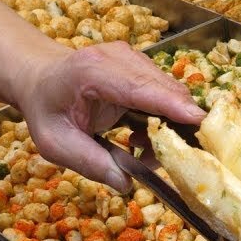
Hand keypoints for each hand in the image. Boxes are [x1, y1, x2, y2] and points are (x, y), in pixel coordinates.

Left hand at [15, 42, 206, 190]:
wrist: (40, 78)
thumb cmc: (47, 110)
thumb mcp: (56, 143)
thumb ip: (90, 163)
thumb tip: (125, 183)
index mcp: (92, 71)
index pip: (141, 88)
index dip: (172, 105)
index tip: (200, 123)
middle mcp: (118, 57)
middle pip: (166, 89)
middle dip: (175, 127)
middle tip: (157, 161)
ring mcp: (133, 57)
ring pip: (171, 93)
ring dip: (167, 126)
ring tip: (138, 148)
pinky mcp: (142, 65)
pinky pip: (167, 93)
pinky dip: (163, 118)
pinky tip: (139, 136)